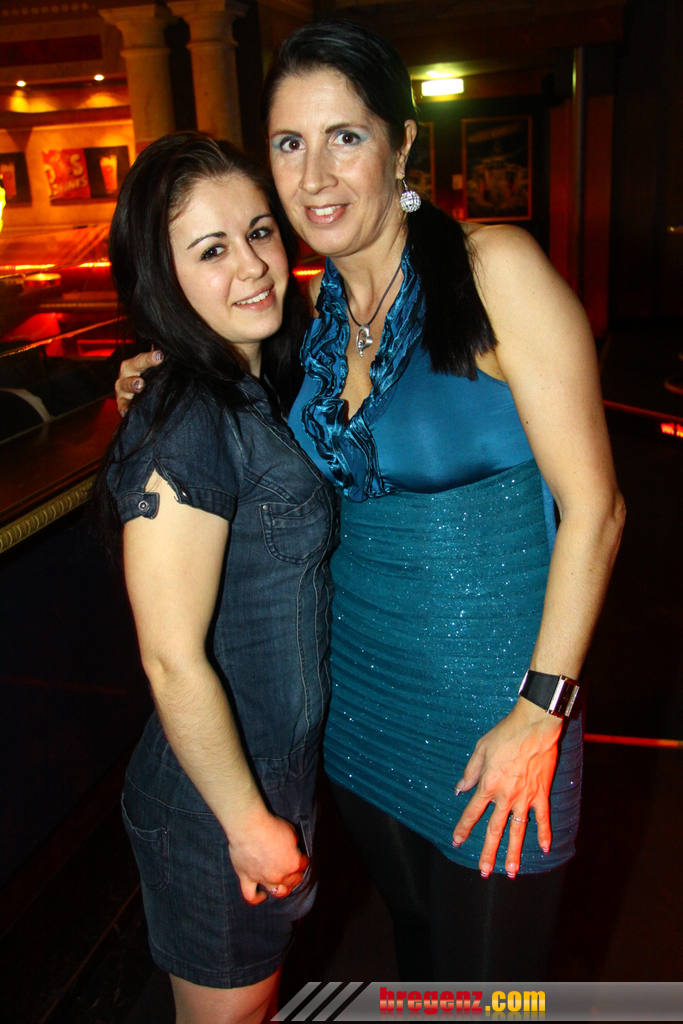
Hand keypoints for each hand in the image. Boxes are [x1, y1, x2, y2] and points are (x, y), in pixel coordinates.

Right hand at [115, 350, 162, 415]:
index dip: (150, 358)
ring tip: (139, 388)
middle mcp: (126, 374)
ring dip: (132, 387)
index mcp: (133, 363)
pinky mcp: (122, 402)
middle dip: (137, 375)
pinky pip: (122, 405)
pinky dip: (124, 408)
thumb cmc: (148, 375)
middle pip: (130, 372)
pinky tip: (128, 410)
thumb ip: (158, 357)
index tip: (159, 356)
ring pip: (125, 386)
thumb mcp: (153, 367)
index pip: (142, 359)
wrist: (139, 388)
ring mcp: (122, 388)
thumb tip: (168, 349)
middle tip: (142, 380)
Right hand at [228, 813, 308, 905]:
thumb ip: (294, 844)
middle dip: (296, 875)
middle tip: (294, 870)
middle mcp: (280, 875)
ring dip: (282, 889)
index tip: (302, 856)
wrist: (249, 827)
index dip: (303, 859)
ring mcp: (263, 879)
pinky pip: (251, 896)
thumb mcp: (291, 831)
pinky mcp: (247, 878)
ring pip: (276, 892)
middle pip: (292, 881)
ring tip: (282, 885)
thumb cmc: (271, 826)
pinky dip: (257, 898)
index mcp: (293, 863)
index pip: (303, 865)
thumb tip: (292, 847)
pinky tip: (261, 896)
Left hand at [452, 697, 561, 878]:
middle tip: (484, 871)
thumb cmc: (505, 735)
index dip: (464, 828)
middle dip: (488, 852)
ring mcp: (525, 797)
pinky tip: (545, 848)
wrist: (534, 727)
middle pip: (495, 830)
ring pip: (518, 830)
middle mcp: (506, 796)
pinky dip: (544, 833)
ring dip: (514, 852)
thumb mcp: (480, 749)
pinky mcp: (541, 793)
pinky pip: (543, 818)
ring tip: (511, 872)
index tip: (457, 841)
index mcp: (488, 785)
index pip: (472, 812)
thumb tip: (460, 789)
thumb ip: (470, 772)